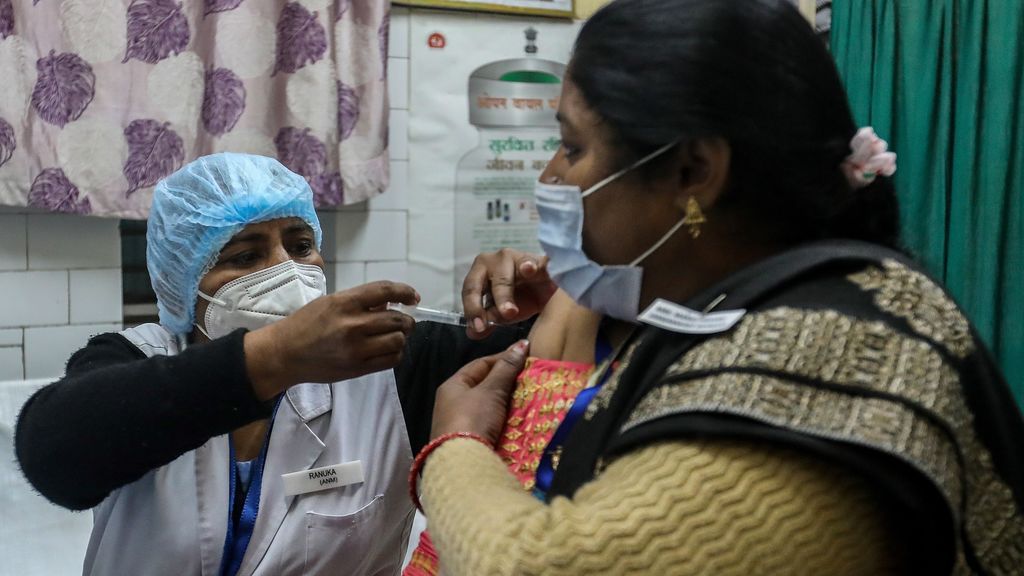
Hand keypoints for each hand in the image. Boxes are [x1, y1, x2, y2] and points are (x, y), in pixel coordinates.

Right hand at [244, 281, 419, 398]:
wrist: (285, 354)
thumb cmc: (306, 324)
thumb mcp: (330, 303)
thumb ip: (360, 302)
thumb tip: (390, 303)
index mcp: (344, 303)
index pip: (385, 291)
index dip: (405, 292)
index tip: (413, 296)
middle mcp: (352, 325)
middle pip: (397, 319)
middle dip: (406, 320)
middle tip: (403, 321)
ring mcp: (356, 349)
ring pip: (398, 340)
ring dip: (401, 337)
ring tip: (392, 336)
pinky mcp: (357, 369)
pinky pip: (391, 360)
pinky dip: (396, 353)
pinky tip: (387, 350)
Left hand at [430, 340, 528, 444]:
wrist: (462, 462)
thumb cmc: (473, 418)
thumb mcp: (491, 390)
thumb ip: (506, 368)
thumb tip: (521, 343)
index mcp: (452, 385)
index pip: (480, 364)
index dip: (503, 358)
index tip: (525, 356)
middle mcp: (453, 402)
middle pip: (484, 385)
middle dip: (507, 381)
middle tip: (530, 378)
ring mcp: (460, 422)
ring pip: (488, 405)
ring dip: (507, 402)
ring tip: (528, 397)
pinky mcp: (469, 439)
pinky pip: (490, 422)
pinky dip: (504, 418)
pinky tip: (518, 418)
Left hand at [461, 249, 556, 339]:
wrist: (545, 291)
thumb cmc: (518, 298)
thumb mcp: (501, 313)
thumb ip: (488, 320)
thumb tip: (473, 333)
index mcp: (480, 272)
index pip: (470, 289)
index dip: (473, 309)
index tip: (479, 328)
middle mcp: (496, 261)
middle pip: (493, 281)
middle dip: (498, 299)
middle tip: (505, 316)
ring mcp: (517, 258)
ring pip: (510, 274)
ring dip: (509, 292)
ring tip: (511, 309)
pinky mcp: (538, 260)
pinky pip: (534, 264)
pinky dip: (531, 266)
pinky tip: (529, 269)